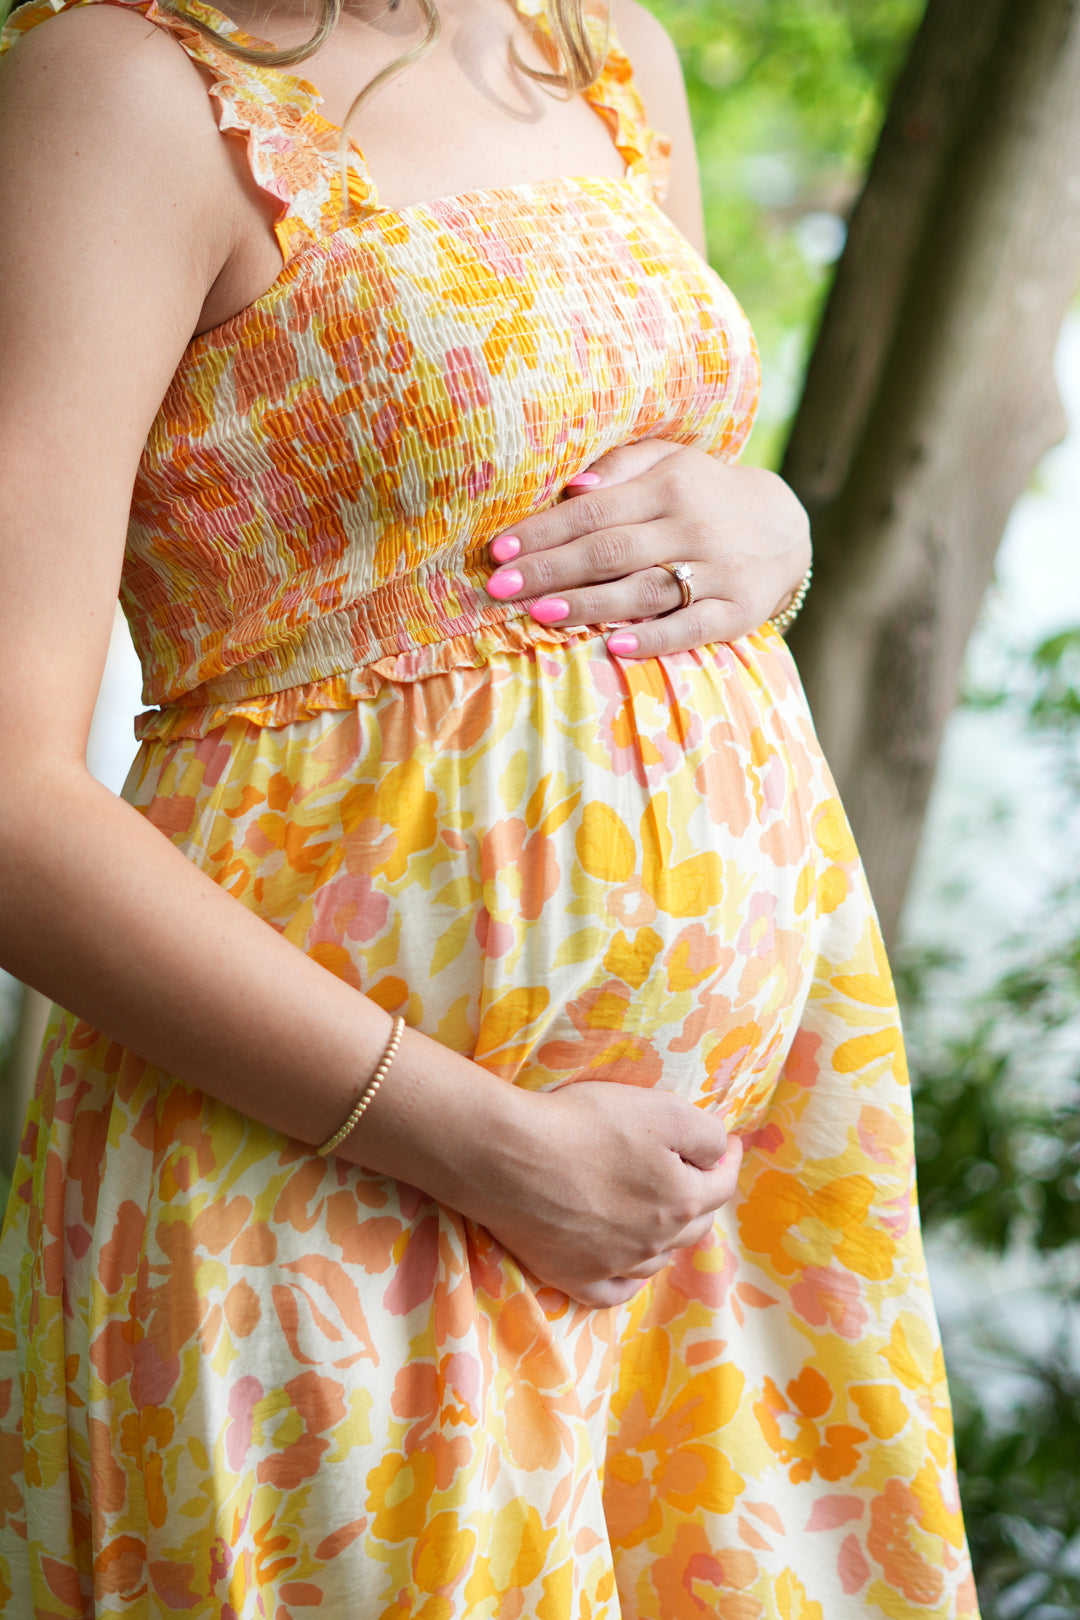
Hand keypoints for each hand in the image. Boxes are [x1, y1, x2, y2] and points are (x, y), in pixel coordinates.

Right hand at [458, 1081, 743, 1307]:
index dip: (728, 1160)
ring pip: (656, 1258)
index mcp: (680, 1202)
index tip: (730, 1144)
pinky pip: (613, 1290)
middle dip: (701, 1196)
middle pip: (692, 1225)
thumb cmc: (585, 1124)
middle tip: (697, 1174)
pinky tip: (628, 1270)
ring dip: (667, 1237)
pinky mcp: (571, 1276)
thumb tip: (721, 1153)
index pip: (721, 1184)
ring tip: (660, 1214)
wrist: (509, 1157)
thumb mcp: (661, 1110)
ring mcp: (611, 1264)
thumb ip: (704, 1134)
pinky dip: (628, 1279)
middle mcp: (653, 1242)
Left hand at [484, 440, 810, 656]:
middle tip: (499, 588)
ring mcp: (717, 572)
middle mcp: (692, 526)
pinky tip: (614, 646)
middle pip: (611, 551)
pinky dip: (654, 638)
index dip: (545, 531)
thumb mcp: (671, 462)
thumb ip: (621, 467)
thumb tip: (571, 487)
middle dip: (551, 569)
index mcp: (670, 486)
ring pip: (644, 590)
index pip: (595, 511)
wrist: (786, 528)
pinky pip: (692, 627)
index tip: (499, 550)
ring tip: (539, 613)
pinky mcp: (737, 611)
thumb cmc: (705, 494)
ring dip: (589, 604)